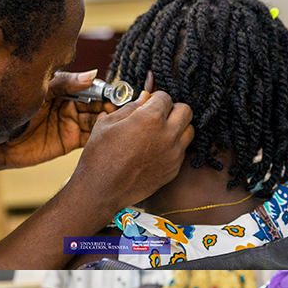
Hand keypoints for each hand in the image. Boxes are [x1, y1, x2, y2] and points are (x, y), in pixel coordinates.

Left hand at [0, 70, 111, 170]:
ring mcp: (71, 124)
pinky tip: (108, 132)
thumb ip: (65, 83)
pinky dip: (100, 134)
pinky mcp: (69, 142)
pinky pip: (89, 137)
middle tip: (121, 107)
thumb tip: (93, 74)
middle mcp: (71, 106)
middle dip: (110, 105)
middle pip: (98, 104)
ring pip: (97, 120)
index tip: (116, 92)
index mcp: (65, 90)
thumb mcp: (40, 91)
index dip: (105, 90)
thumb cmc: (13, 110)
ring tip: (117, 119)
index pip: (91, 88)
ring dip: (108, 120)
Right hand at [70, 89, 193, 212]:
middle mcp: (167, 134)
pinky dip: (173, 147)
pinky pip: (181, 151)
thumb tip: (143, 99)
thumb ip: (129, 108)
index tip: (148, 104)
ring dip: (177, 128)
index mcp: (150, 118)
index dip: (155, 98)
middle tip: (158, 116)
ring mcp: (173, 154)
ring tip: (160, 133)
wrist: (100, 190)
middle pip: (185, 111)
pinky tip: (155, 151)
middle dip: (172, 109)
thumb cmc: (99, 157)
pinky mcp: (173, 169)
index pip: (165, 97)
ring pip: (189, 131)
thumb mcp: (107, 124)